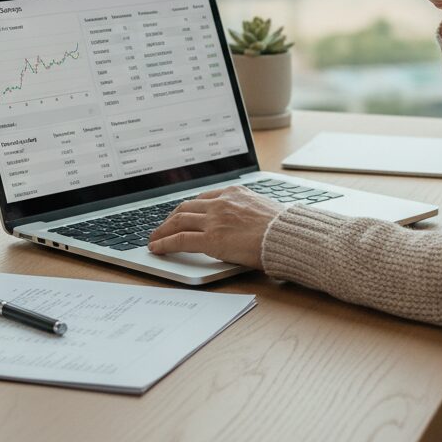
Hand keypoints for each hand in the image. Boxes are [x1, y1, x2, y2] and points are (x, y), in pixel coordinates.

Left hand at [147, 185, 284, 268]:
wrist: (286, 236)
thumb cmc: (282, 228)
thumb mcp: (264, 208)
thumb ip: (248, 211)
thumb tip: (245, 221)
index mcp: (235, 193)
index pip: (203, 197)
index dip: (189, 208)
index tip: (182, 215)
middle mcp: (221, 202)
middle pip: (186, 206)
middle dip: (171, 218)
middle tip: (163, 227)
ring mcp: (215, 219)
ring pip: (178, 220)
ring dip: (162, 230)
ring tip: (154, 239)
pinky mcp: (211, 238)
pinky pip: (179, 239)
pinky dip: (165, 243)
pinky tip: (157, 248)